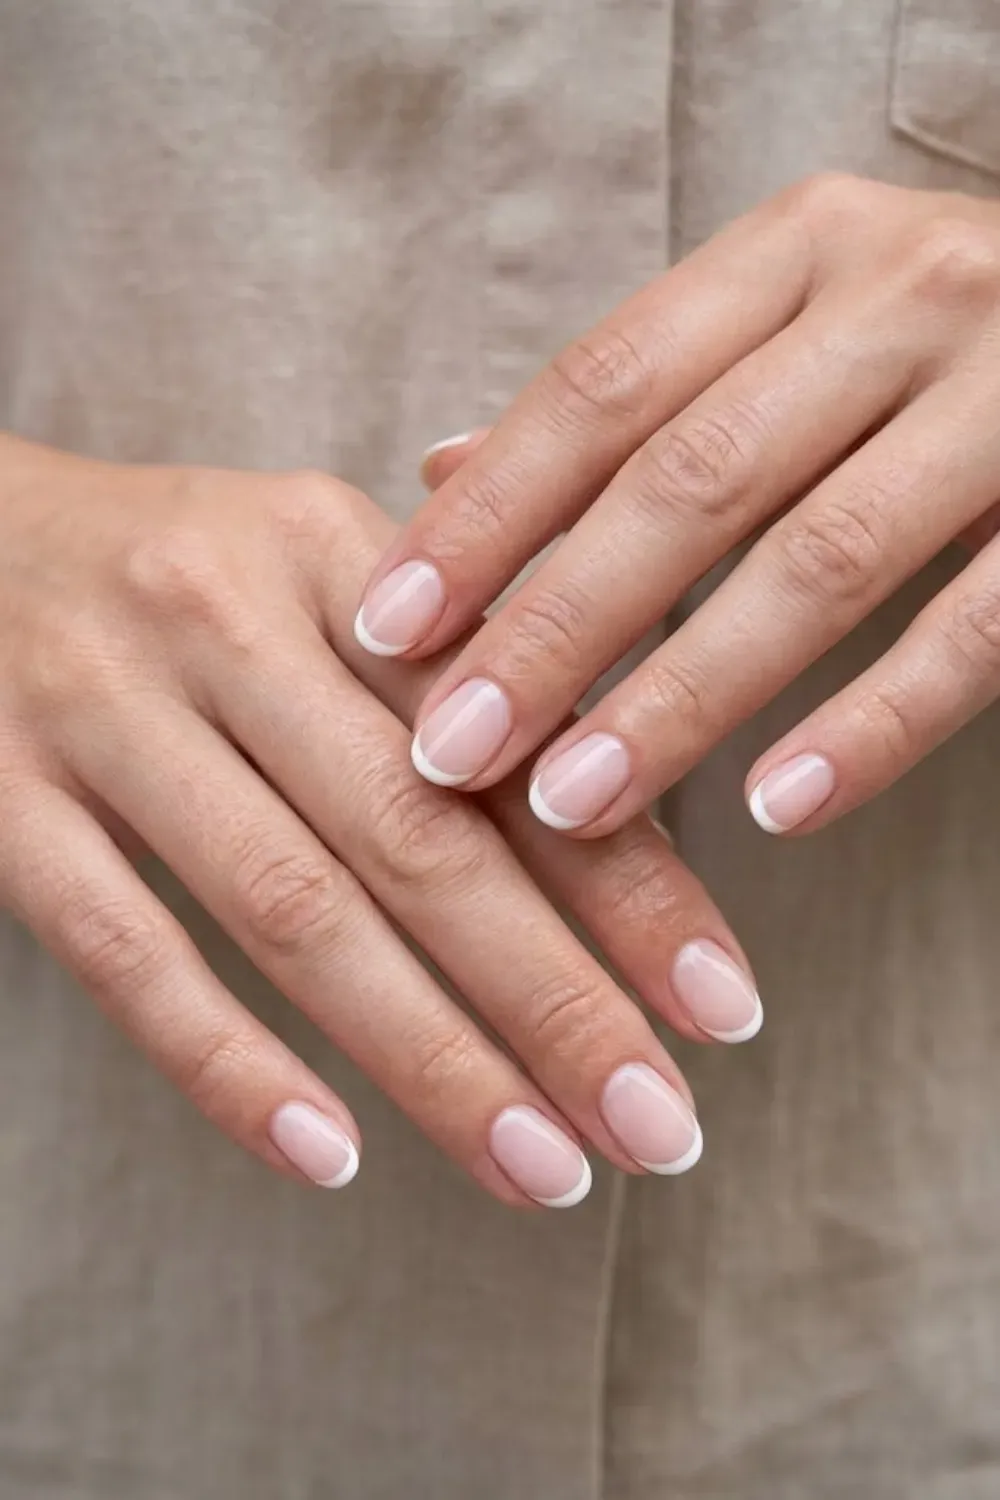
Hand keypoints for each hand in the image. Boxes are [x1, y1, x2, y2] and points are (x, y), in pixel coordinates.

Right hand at [0, 436, 758, 1209]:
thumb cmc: (180, 573)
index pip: (509, 734)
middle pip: (420, 835)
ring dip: (431, 1057)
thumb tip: (631, 789)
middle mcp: (223, 618)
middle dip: (557, 997)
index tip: (722, 1007)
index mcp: (330, 548)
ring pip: (292, 908)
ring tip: (543, 1168)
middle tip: (662, 1126)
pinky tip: (332, 1159)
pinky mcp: (0, 803)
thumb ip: (460, 652)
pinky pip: (127, 954)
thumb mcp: (317, 564)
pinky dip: (231, 1066)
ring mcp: (101, 711)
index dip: (631, 880)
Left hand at [357, 175, 999, 835]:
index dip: (485, 516)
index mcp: (795, 252)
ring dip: (680, 696)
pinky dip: (871, 727)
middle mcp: (899, 296)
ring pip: (815, 560)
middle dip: (553, 627)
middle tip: (452, 753)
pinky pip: (973, 629)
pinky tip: (774, 810)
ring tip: (574, 805)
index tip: (385, 630)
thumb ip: (628, 399)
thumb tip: (441, 468)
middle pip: (686, 481)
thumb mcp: (777, 321)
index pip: (601, 388)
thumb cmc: (920, 344)